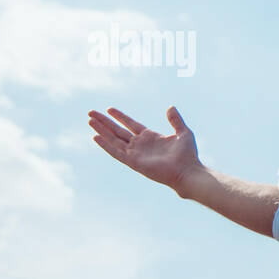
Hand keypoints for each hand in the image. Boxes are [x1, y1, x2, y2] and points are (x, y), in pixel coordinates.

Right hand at [88, 106, 202, 195]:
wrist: (187, 171)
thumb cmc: (188, 155)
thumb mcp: (183, 132)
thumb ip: (176, 120)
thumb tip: (170, 107)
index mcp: (151, 137)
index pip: (131, 124)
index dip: (120, 116)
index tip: (109, 109)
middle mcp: (140, 145)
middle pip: (118, 131)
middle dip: (105, 122)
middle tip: (91, 112)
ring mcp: (136, 153)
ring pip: (114, 139)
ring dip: (101, 130)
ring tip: (90, 120)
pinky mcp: (133, 162)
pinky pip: (116, 152)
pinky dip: (105, 145)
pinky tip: (96, 137)